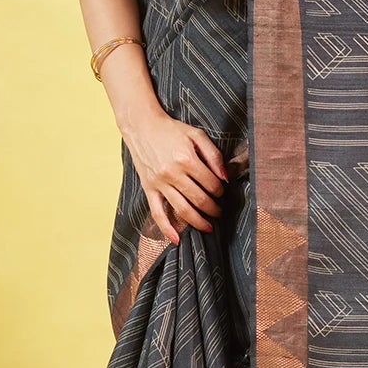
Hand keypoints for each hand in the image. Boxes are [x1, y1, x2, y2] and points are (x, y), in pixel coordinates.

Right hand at [123, 108, 227, 242]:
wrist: (142, 127)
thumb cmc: (172, 130)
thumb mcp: (197, 135)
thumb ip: (214, 155)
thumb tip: (225, 177)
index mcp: (186, 159)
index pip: (211, 183)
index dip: (220, 190)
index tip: (222, 192)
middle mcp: (173, 173)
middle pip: (199, 199)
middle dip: (213, 209)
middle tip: (219, 212)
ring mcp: (160, 183)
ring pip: (182, 209)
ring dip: (198, 221)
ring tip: (209, 227)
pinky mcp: (149, 189)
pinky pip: (157, 213)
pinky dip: (167, 229)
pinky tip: (176, 240)